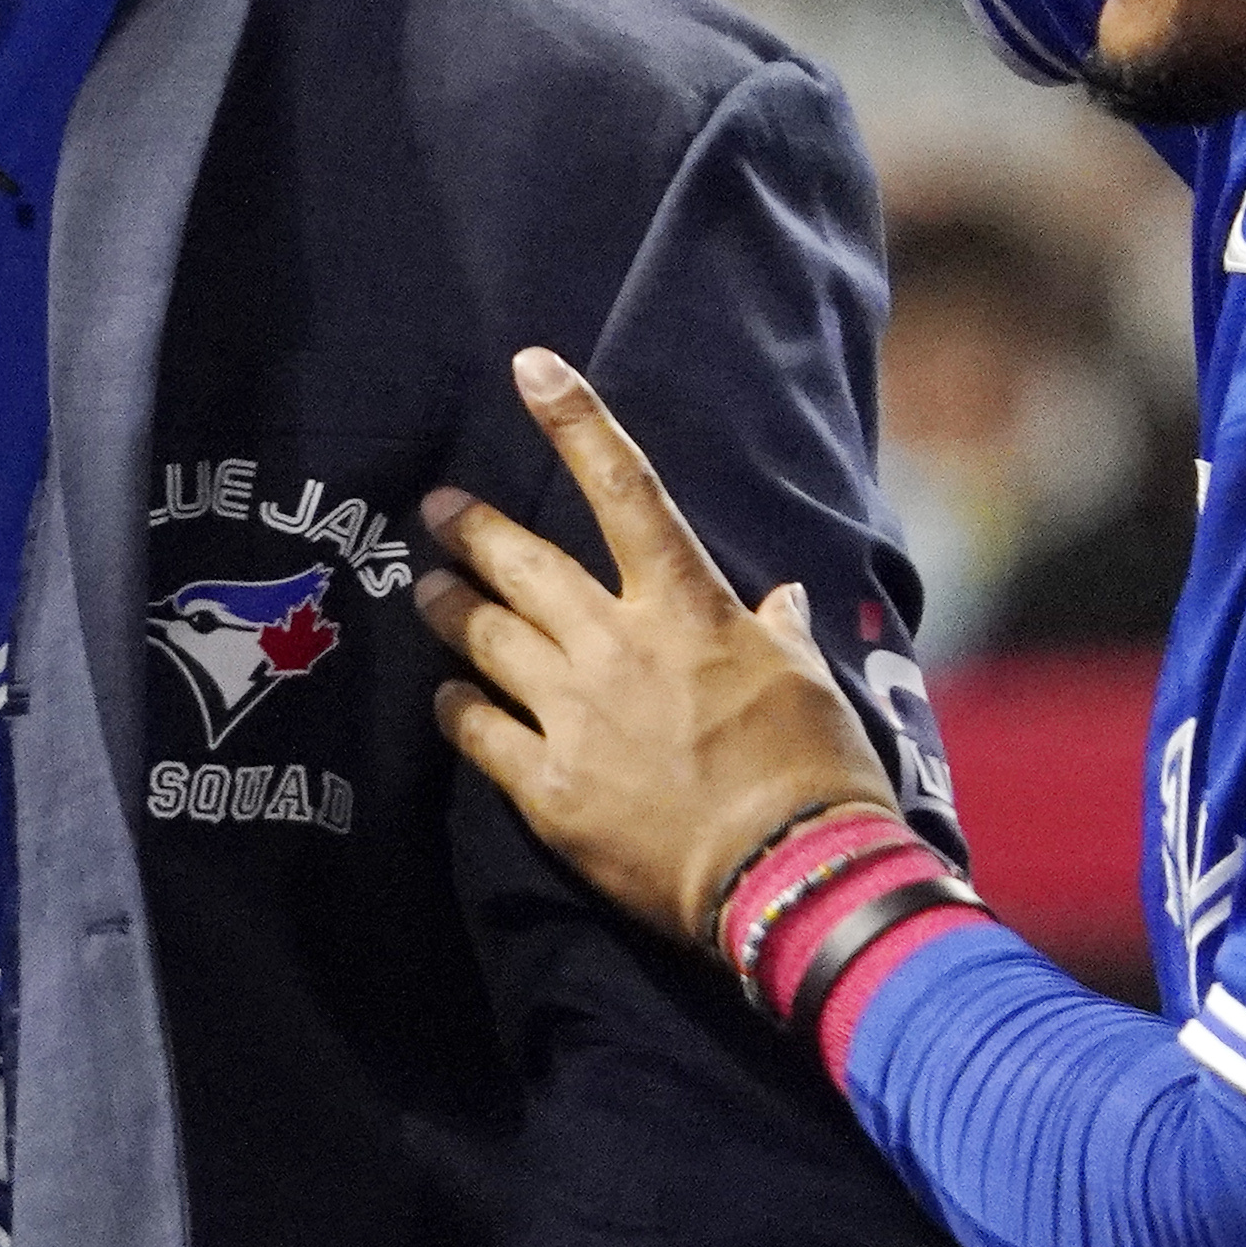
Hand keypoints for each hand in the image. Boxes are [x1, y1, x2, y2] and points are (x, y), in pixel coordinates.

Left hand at [419, 347, 898, 945]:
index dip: (577, 422)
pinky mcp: (548, 788)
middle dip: (472, 529)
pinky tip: (445, 698)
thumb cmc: (817, 774)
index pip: (627, 491)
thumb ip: (778, 634)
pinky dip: (456, 707)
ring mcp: (575, 715)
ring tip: (428, 592)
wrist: (792, 877)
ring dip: (451, 609)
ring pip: (487, 638)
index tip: (531, 369)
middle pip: (524, 565)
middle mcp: (618, 647)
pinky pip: (477, 731)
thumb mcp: (809, 684)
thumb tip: (779, 600)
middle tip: (435, 509)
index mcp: (687, 610)